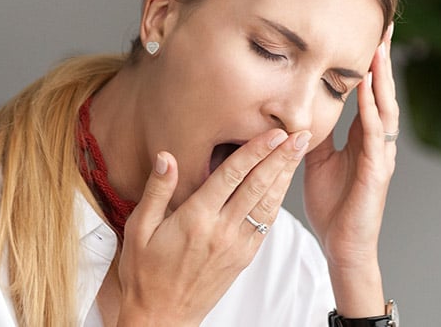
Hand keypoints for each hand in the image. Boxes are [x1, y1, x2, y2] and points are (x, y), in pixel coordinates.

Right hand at [116, 128, 310, 325]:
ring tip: (299, 152)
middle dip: (281, 157)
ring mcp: (236, 246)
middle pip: (258, 186)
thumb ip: (157, 191)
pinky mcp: (244, 258)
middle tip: (301, 134)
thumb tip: (167, 157)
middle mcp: (221, 231)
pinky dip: (277, 201)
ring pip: (268, 204)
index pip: (232, 176)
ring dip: (285, 176)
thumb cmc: (145, 273)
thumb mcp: (138, 229)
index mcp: (196, 219)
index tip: (274, 132)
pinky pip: (265, 225)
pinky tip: (284, 185)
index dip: (256, 151)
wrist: (162, 317)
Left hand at [303, 24, 397, 315]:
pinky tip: (368, 89)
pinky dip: (372, 110)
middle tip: (384, 24)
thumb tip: (295, 106)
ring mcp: (380, 156)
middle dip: (382, 58)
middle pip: (383, 91)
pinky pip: (375, 135)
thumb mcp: (316, 159)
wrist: (343, 247)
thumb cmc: (333, 206)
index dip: (369, 62)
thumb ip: (312, 132)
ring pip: (385, 108)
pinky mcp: (377, 172)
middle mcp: (377, 142)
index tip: (367, 30)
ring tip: (378, 47)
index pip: (369, 92)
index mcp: (363, 138)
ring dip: (382, 77)